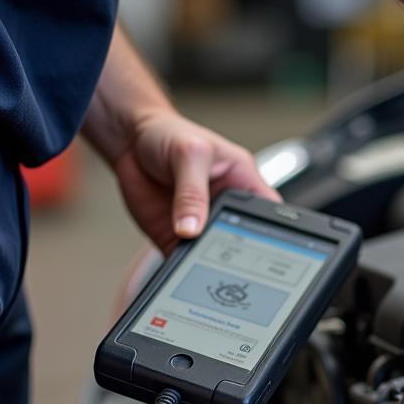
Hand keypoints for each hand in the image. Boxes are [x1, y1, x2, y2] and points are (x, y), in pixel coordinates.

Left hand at [110, 109, 279, 252]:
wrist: (128, 141)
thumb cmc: (168, 134)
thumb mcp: (189, 154)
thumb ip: (192, 192)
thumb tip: (192, 228)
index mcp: (243, 183)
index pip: (270, 214)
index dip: (274, 233)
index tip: (264, 247)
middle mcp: (224, 207)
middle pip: (244, 241)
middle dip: (238, 254)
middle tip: (226, 259)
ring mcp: (201, 225)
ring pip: (214, 255)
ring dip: (207, 262)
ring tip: (199, 265)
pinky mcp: (175, 237)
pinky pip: (184, 259)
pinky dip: (181, 268)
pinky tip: (179, 268)